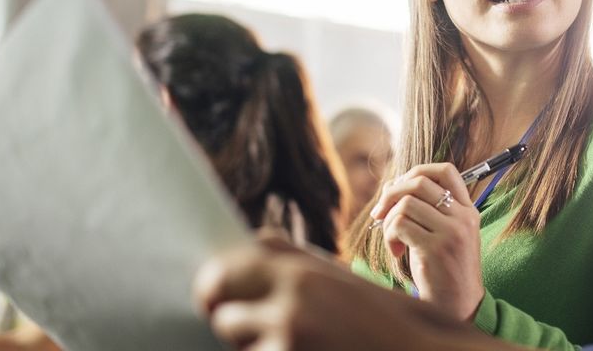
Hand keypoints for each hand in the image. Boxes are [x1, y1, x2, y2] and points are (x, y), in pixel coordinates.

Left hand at [195, 235, 496, 350]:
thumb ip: (292, 263)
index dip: (214, 281)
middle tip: (231, 318)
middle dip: (222, 311)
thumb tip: (244, 252)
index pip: (225, 267)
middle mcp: (289, 305)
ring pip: (234, 339)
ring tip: (291, 339)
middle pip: (218, 302)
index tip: (213, 292)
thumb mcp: (337, 281)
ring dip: (251, 343)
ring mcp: (288, 342)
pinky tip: (301, 350)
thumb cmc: (379, 320)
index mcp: (300, 273)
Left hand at [371, 163, 483, 320]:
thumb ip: (426, 209)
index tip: (399, 189)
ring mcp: (452, 232)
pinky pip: (400, 225)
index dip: (417, 171)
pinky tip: (396, 251)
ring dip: (389, 221)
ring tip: (392, 240)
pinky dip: (389, 236)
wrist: (458, 306)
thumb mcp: (444, 234)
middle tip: (380, 213)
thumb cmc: (444, 269)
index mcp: (467, 210)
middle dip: (391, 193)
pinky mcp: (436, 248)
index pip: (446, 171)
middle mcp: (463, 217)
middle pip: (419, 182)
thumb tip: (390, 185)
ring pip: (405, 204)